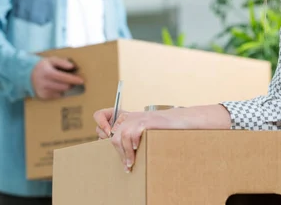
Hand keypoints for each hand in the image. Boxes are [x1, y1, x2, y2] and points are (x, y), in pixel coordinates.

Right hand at [30, 57, 84, 99]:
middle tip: (75, 80)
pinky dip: (60, 91)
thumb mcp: (51, 60)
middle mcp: (44, 83)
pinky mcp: (43, 97)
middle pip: (65, 86)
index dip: (74, 79)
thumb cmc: (43, 66)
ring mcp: (43, 91)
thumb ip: (62, 62)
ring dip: (66, 87)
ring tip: (65, 82)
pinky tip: (57, 86)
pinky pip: (57, 96)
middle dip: (71, 83)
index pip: (64, 78)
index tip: (81, 80)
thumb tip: (72, 66)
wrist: (28, 75)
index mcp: (47, 73)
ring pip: (62, 92)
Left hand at [93, 105, 231, 172]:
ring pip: (119, 137)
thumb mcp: (142, 129)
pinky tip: (136, 154)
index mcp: (126, 115)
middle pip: (111, 133)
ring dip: (124, 154)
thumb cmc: (162, 128)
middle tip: (125, 163)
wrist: (180, 121)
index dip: (100, 126)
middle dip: (116, 151)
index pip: (100, 115)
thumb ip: (128, 134)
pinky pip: (130, 136)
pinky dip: (131, 148)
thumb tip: (114, 146)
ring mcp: (137, 118)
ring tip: (130, 164)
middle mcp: (130, 115)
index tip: (106, 139)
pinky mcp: (144, 122)